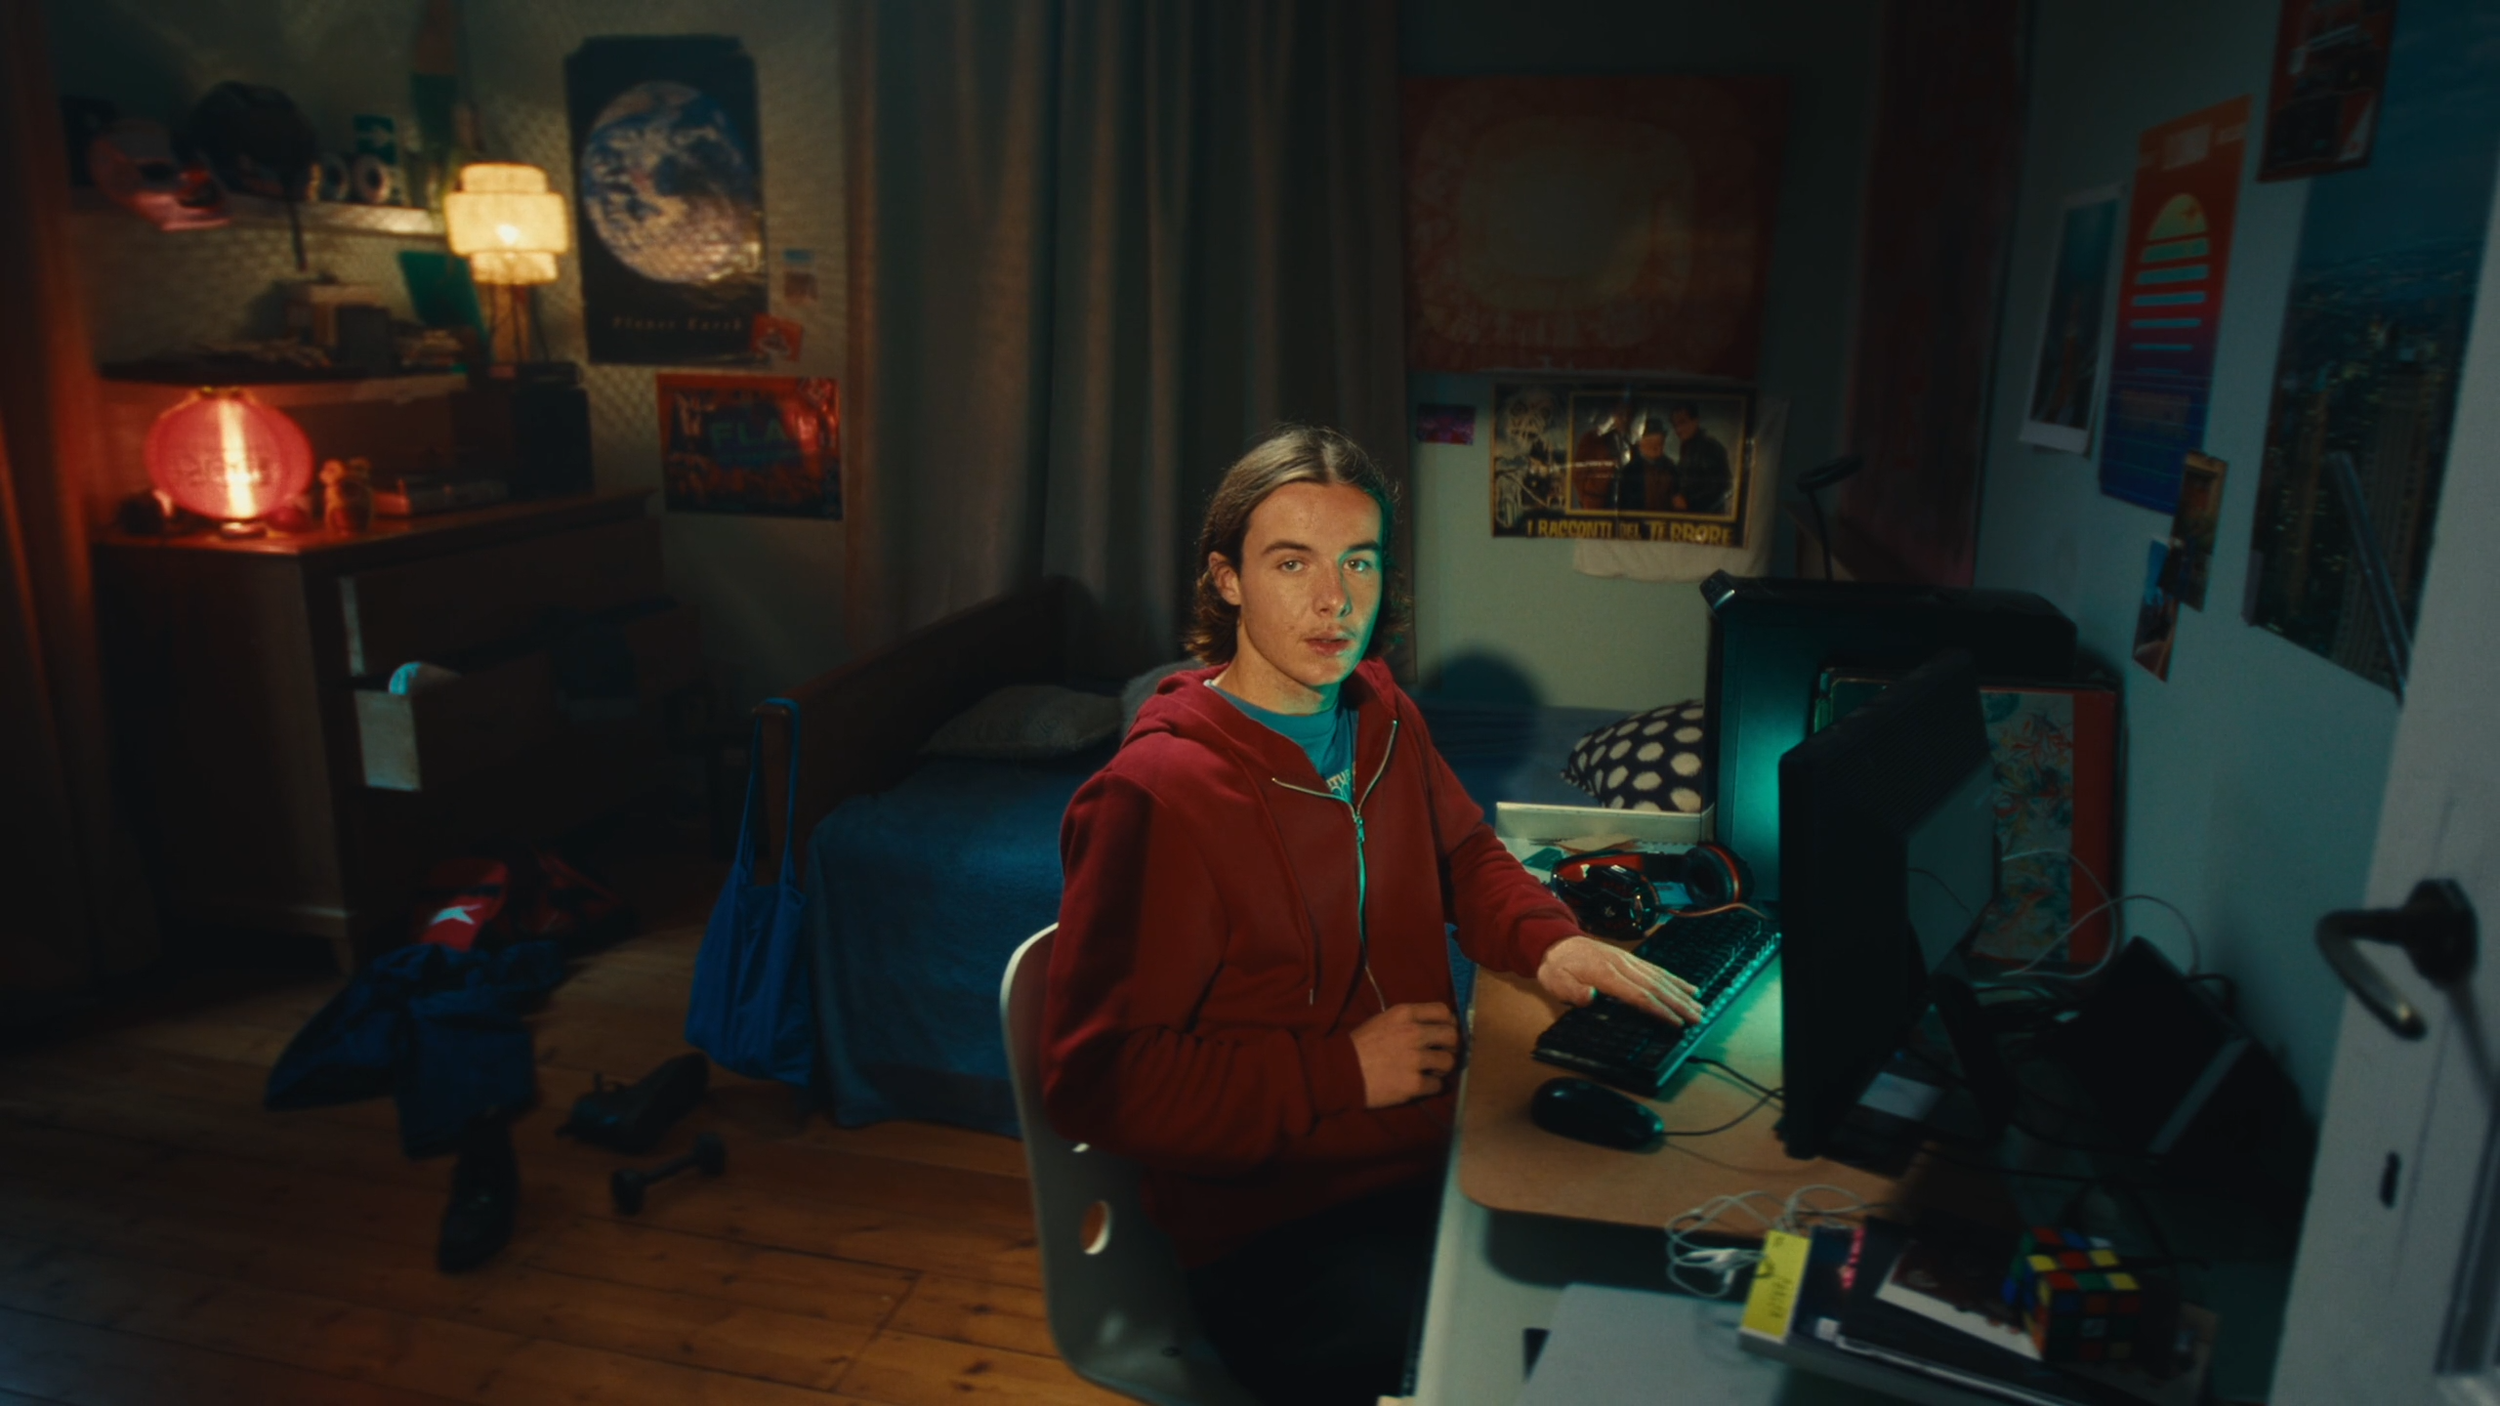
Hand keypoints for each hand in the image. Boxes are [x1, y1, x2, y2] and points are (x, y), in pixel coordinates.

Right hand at [1350, 1002, 1459, 1107]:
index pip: (1443, 1011)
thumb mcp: (1385, 1020)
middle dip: (1451, 1047)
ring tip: (1431, 1071)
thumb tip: (1436, 1026)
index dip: (1449, 1023)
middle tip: (1442, 1054)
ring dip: (1443, 1068)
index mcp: (1405, 1014)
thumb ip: (1410, 1020)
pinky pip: (1438, 1085)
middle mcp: (1413, 1033)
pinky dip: (1432, 1087)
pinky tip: (1421, 1084)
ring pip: (1449, 1062)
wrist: (1340, 1071)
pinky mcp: (1414, 1083)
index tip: (1444, 1033)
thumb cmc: (1361, 1045)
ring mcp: (1415, 1059)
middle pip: (1452, 1036)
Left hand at [1537, 935, 1704, 1024]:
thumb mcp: (1557, 982)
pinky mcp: (1631, 959)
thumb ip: (1573, 991)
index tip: (1676, 1022)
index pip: (1639, 994)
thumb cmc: (1557, 968)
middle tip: (1698, 1018)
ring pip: (1660, 977)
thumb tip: (1591, 997)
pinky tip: (1688, 987)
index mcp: (1606, 974)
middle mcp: (1623, 965)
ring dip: (1681, 993)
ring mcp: (1629, 960)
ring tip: (1699, 1006)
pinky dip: (1675, 979)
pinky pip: (1656, 969)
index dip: (1659, 1009)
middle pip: (1656, 986)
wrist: (1556, 942)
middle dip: (1679, 1004)